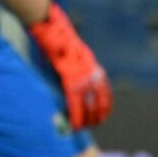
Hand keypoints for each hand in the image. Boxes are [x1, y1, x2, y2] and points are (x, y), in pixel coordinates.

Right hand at [28, 3, 111, 129]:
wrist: (52, 28)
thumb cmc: (58, 41)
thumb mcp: (72, 56)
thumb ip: (76, 70)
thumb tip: (72, 85)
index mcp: (94, 68)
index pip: (105, 92)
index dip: (105, 106)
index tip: (104, 116)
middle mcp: (92, 73)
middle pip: (100, 101)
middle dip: (98, 115)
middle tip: (95, 125)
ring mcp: (82, 76)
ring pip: (89, 105)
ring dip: (87, 119)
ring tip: (84, 129)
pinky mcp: (70, 79)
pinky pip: (76, 103)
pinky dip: (76, 116)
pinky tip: (75, 124)